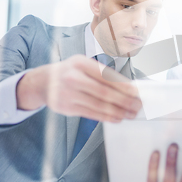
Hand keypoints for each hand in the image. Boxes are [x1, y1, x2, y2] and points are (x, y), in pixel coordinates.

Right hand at [17, 55, 141, 121]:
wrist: (43, 82)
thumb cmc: (70, 72)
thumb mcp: (83, 64)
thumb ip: (102, 73)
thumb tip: (127, 87)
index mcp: (80, 63)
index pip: (106, 76)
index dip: (122, 85)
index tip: (136, 92)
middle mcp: (73, 78)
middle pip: (104, 92)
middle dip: (124, 100)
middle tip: (137, 105)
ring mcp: (68, 94)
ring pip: (99, 105)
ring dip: (118, 111)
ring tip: (130, 113)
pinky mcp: (66, 108)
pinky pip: (91, 114)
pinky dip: (107, 117)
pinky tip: (117, 118)